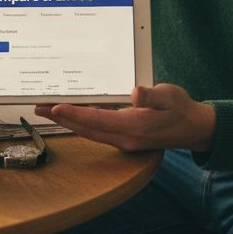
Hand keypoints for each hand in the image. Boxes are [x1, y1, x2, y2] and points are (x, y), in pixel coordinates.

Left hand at [34, 84, 215, 152]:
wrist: (193, 128)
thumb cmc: (181, 109)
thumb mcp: (170, 95)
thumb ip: (152, 94)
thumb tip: (136, 93)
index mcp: (134, 126)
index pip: (97, 120)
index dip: (74, 113)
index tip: (56, 107)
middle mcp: (125, 138)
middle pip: (85, 129)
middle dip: (61, 118)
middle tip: (39, 107)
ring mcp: (124, 141)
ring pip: (88, 132)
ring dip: (67, 122)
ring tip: (47, 110)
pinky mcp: (124, 139)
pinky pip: (97, 132)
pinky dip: (80, 123)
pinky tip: (71, 114)